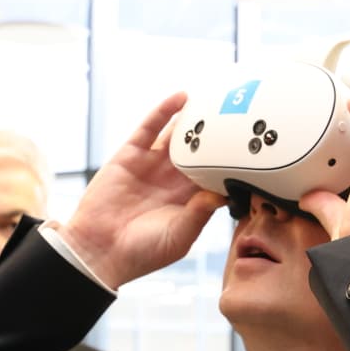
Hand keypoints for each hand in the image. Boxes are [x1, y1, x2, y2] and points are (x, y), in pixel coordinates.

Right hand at [58, 92, 226, 288]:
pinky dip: (165, 111)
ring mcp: (151, 165)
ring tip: (214, 99)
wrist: (100, 252)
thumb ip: (200, 212)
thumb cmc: (142, 253)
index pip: (214, 174)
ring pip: (177, 135)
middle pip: (199, 150)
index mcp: (188, 200)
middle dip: (216, 134)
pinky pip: (150, 128)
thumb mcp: (180, 236)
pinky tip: (182, 97)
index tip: (249, 147)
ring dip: (193, 118)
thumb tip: (222, 192)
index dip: (230, 161)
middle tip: (238, 115)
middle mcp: (172, 180)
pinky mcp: (131, 155)